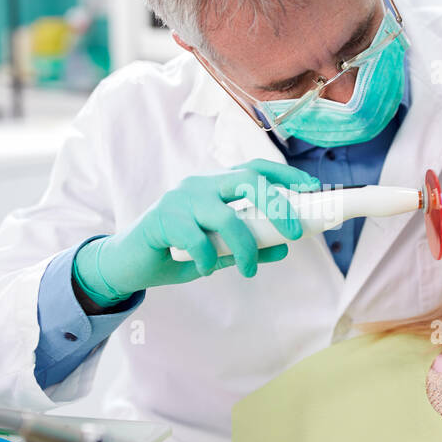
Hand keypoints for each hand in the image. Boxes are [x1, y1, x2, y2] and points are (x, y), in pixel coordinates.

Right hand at [73, 159, 317, 305]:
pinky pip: (197, 240)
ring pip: (226, 216)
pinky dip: (207, 258)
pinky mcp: (163, 219)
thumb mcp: (218, 250)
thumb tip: (283, 247)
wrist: (128, 262)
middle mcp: (200, 185)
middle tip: (295, 234)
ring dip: (245, 247)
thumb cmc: (175, 251)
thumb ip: (248, 246)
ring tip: (249, 271)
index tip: (312, 188)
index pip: (255, 169)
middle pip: (248, 181)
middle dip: (278, 205)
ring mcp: (180, 199)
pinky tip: (204, 268)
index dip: (285, 175)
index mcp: (215, 185)